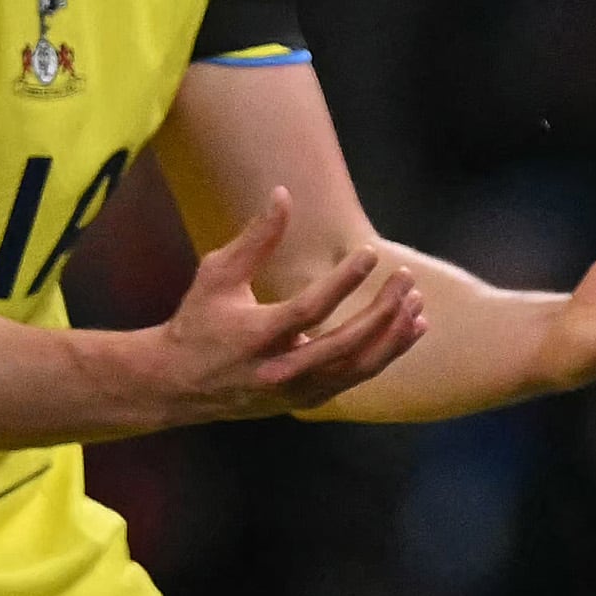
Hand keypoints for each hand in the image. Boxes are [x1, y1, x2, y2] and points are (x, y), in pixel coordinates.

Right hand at [136, 186, 429, 423]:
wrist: (178, 385)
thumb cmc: (198, 321)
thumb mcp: (217, 275)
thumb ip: (255, 238)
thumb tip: (283, 194)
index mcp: (255, 335)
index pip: (310, 309)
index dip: (344, 281)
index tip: (370, 253)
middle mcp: (279, 369)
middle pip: (344, 344)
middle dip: (382, 312)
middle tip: (405, 279)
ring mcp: (295, 390)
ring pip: (357, 369)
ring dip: (392, 337)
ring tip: (416, 304)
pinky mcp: (306, 401)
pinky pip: (355, 379)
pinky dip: (385, 354)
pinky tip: (408, 329)